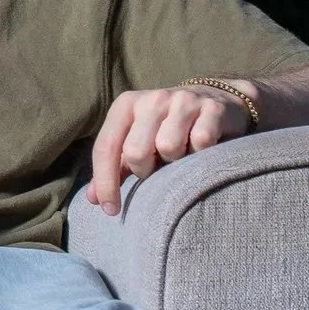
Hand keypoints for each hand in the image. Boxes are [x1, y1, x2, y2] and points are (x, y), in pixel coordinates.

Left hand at [86, 82, 253, 214]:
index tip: (110, 210)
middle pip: (136, 151)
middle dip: (145, 171)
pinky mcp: (212, 109)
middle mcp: (152, 99)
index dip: (105, 182)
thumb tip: (92, 199)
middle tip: (157, 169)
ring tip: (180, 156)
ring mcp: (183, 101)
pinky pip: (201, 143)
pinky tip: (201, 150)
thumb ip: (116, 167)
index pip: (106, 147)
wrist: (216, 99)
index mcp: (126, 104)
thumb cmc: (167, 127)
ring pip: (169, 148)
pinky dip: (200, 154)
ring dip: (175, 162)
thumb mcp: (137, 139)